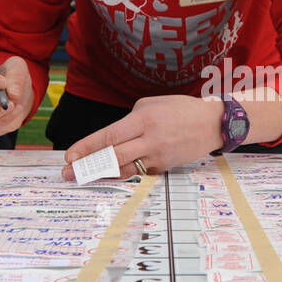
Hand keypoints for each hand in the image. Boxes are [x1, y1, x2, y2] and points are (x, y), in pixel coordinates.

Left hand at [61, 95, 223, 180]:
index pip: (110, 136)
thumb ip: (130, 120)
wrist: (213, 124)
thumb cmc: (181, 109)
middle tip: (68, 173)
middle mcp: (150, 139)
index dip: (87, 147)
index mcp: (145, 119)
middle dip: (87, 166)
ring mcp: (158, 156)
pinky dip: (122, 173)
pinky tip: (107, 175)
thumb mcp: (152, 104)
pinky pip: (139, 171)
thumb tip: (112, 138)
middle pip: (113, 156)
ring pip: (124, 169)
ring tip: (82, 177)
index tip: (70, 155)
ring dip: (100, 175)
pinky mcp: (164, 167)